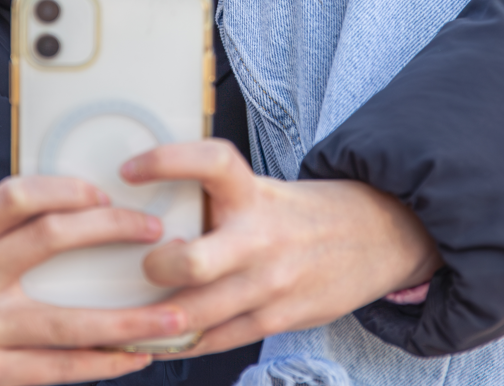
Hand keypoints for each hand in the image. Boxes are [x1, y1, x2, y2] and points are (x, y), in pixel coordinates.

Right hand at [0, 176, 187, 385]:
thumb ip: (3, 229)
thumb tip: (79, 207)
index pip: (14, 196)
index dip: (63, 188)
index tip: (104, 191)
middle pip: (48, 241)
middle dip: (109, 231)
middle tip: (155, 231)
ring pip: (66, 321)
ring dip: (127, 320)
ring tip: (174, 315)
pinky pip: (57, 370)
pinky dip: (102, 363)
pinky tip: (136, 356)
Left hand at [121, 139, 441, 355]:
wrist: (376, 238)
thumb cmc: (298, 213)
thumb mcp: (261, 191)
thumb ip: (214, 201)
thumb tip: (144, 207)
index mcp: (253, 193)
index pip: (209, 162)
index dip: (165, 161)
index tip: (129, 170)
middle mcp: (260, 238)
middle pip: (193, 262)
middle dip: (155, 267)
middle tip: (142, 262)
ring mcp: (269, 285)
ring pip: (196, 314)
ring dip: (153, 318)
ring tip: (127, 314)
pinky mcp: (276, 319)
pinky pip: (215, 339)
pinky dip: (180, 342)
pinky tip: (156, 338)